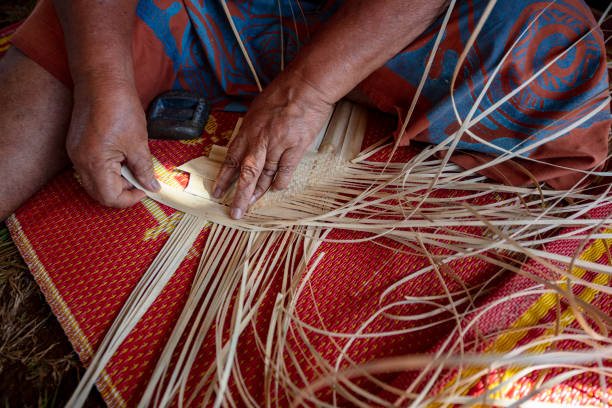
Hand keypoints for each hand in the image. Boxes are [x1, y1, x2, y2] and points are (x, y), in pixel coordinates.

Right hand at [66, 78, 159, 207]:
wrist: (102, 79)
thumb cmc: (120, 107)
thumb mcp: (138, 143)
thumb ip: (144, 170)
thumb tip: (152, 187)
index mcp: (93, 163)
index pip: (109, 198)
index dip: (130, 198)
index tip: (146, 189)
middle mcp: (79, 161)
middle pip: (99, 193)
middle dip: (122, 191)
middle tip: (141, 179)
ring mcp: (75, 153)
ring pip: (94, 181)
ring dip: (115, 180)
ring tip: (132, 163)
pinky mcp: (76, 144)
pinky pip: (90, 167)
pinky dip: (107, 168)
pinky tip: (122, 155)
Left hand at [212, 73, 332, 218]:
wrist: (306, 86)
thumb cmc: (284, 91)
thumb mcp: (259, 107)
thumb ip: (253, 126)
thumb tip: (249, 140)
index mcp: (248, 129)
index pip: (232, 158)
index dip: (224, 177)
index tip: (217, 191)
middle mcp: (260, 140)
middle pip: (246, 173)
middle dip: (238, 195)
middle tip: (234, 212)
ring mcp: (278, 145)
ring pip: (265, 175)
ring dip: (258, 192)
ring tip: (251, 204)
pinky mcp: (296, 148)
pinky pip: (286, 171)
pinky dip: (280, 181)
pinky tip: (276, 189)